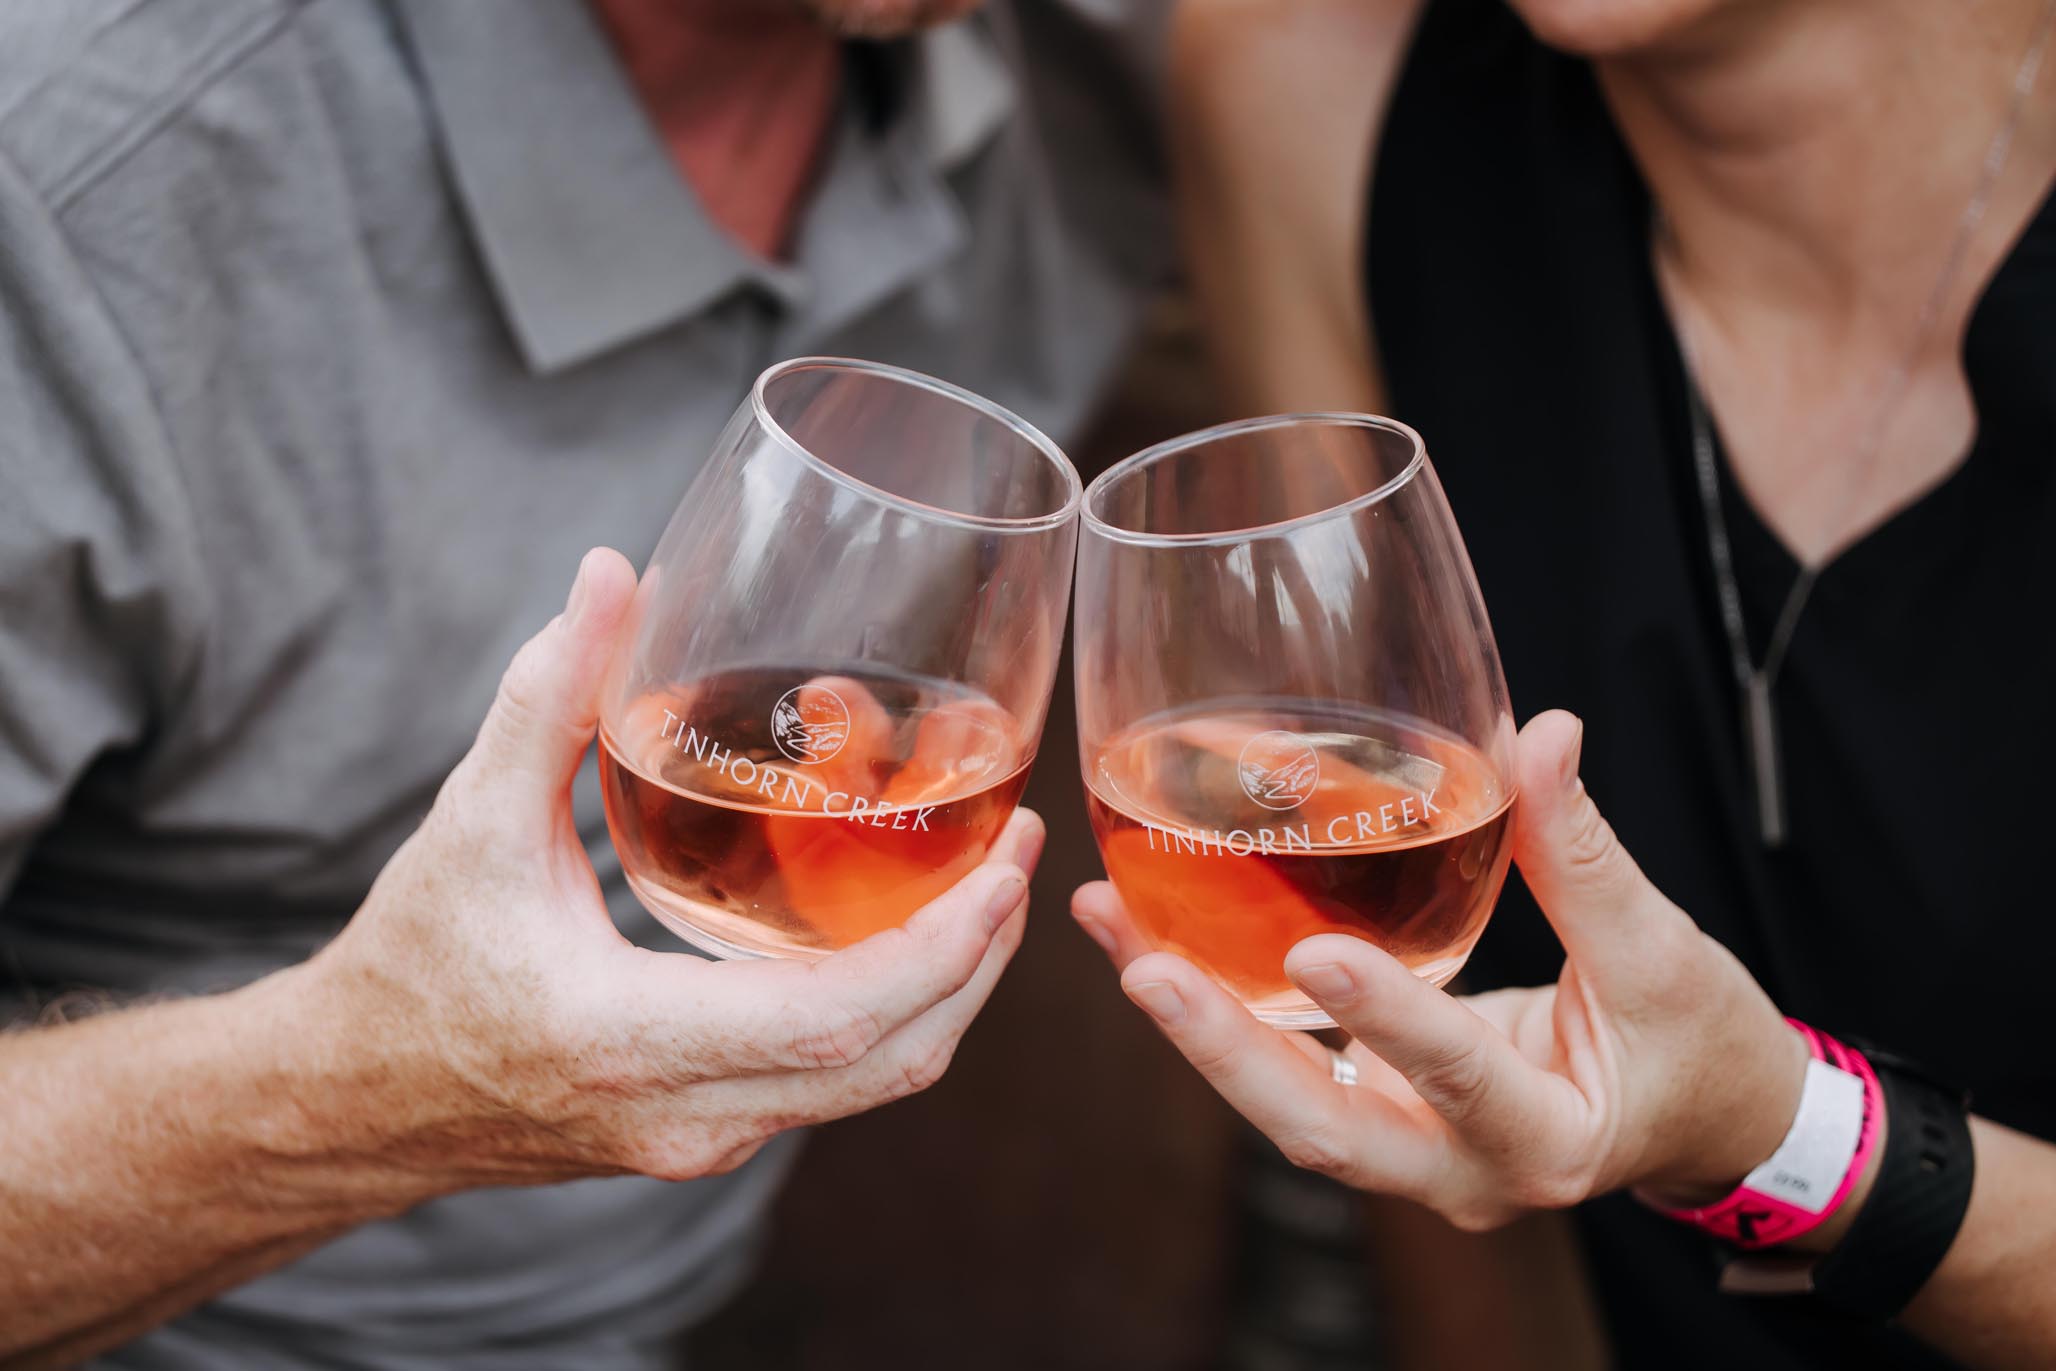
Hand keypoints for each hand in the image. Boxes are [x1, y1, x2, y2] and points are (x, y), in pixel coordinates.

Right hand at [288, 549, 1039, 1196]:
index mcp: (631, 1040)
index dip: (942, 949)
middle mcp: (688, 1112)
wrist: (354, 1101)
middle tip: (1024, 855)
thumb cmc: (412, 963)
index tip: (1007, 868)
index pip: (837, 1023)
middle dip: (980, 960)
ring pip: (877, 1084)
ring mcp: (705, 1138)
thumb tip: (613, 573)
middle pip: (893, 1063)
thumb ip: (548, 696)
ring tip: (989, 885)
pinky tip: (911, 932)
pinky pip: (841, 1085)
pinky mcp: (710, 1132)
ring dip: (953, 990)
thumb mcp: (470, 822)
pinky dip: (901, 1014)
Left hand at [1072, 710, 1805, 1231]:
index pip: (1460, 1078)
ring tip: (1115, 929)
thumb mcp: (1663, 954)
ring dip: (1200, 1024)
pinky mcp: (1381, 1112)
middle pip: (1325, 1127)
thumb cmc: (1696, 1045)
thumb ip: (1587, 854)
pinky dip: (1222, 1009)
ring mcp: (1411, 1153)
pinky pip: (1289, 1068)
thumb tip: (1545, 735)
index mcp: (1548, 1140)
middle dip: (1228, 1052)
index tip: (1315, 954)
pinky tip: (1151, 936)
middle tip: (1146, 970)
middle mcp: (1460, 1171)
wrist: (1703, 1122)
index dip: (1389, 1021)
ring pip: (1287, 1105)